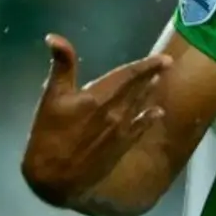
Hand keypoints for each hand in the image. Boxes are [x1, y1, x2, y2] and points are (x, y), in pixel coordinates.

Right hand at [22, 34, 170, 203]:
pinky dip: (150, 118)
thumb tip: (55, 37)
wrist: (54, 177)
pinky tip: (157, 112)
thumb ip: (61, 66)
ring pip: (141, 105)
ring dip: (150, 93)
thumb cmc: (48, 134)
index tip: (164, 58)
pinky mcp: (122, 145)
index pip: (128, 75)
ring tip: (159, 82)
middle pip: (139, 89)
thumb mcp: (51, 97)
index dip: (147, 66)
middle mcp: (116, 111)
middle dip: (153, 76)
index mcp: (99, 96)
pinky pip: (141, 127)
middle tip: (167, 65)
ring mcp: (122, 129)